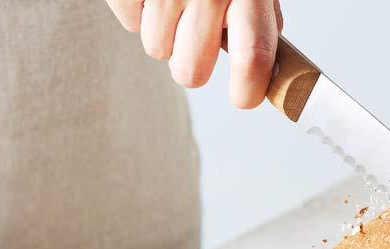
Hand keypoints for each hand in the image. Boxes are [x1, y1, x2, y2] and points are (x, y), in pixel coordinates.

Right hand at [105, 0, 282, 107]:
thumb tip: (260, 64)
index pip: (253, 58)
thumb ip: (259, 16)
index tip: (243, 97)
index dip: (247, 90)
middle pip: (190, 72)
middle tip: (194, 39)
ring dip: (164, 33)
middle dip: (190, 64)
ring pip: (156, 50)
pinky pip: (129, 23)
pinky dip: (138, 11)